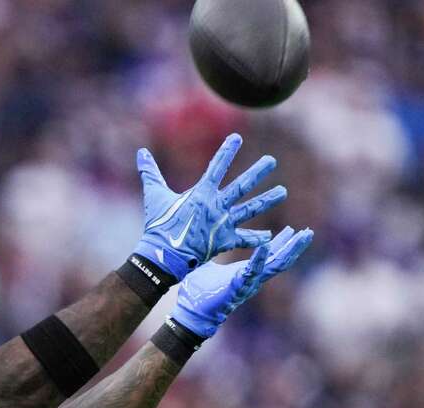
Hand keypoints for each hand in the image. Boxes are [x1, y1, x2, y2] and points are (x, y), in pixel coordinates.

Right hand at [133, 134, 287, 281]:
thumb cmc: (159, 224)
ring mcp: (223, 223)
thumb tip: (140, 152)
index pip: (217, 167)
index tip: (238, 138)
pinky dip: (256, 238)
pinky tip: (270, 236)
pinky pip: (243, 238)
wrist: (164, 254)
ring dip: (267, 200)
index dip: (227, 151)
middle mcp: (216, 206)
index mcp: (201, 193)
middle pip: (242, 186)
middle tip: (272, 161)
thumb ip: (150, 173)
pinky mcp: (224, 240)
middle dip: (258, 172)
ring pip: (250, 209)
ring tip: (282, 192)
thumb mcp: (154, 195)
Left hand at [171, 226, 313, 337]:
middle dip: (294, 246)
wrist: (192, 312)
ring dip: (289, 250)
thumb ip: (214, 256)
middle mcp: (252, 278)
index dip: (282, 243)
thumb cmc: (199, 293)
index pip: (270, 256)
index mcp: (246, 272)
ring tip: (302, 237)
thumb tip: (209, 242)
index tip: (292, 230)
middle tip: (308, 232)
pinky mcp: (238, 287)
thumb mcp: (210, 267)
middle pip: (280, 260)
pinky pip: (252, 271)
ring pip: (275, 265)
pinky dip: (259, 257)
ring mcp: (248, 283)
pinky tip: (266, 245)